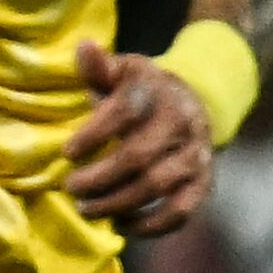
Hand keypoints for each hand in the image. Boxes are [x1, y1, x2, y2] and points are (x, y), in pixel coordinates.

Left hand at [64, 36, 212, 236]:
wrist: (192, 101)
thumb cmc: (138, 90)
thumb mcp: (119, 72)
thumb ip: (99, 67)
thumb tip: (84, 46)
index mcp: (155, 91)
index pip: (124, 112)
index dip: (93, 134)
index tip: (67, 154)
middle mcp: (181, 122)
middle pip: (138, 157)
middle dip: (99, 178)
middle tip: (71, 188)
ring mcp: (196, 153)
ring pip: (158, 186)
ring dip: (118, 203)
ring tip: (87, 208)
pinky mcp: (204, 181)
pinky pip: (182, 210)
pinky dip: (151, 225)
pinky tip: (121, 226)